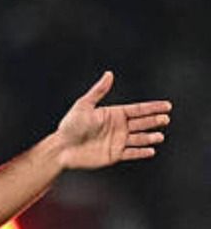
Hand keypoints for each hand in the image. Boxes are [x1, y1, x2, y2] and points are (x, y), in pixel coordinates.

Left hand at [53, 71, 169, 169]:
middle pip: (142, 123)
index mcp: (114, 114)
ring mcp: (117, 141)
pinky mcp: (114, 155)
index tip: (166, 106)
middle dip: (154, 121)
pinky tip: (151, 151)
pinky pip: (131, 153)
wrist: (61, 148)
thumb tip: (109, 74)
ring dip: (150, 137)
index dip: (153, 107)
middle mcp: (118, 127)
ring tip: (159, 136)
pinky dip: (141, 152)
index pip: (138, 109)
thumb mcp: (84, 105)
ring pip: (139, 139)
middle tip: (165, 119)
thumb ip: (98, 91)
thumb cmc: (70, 126)